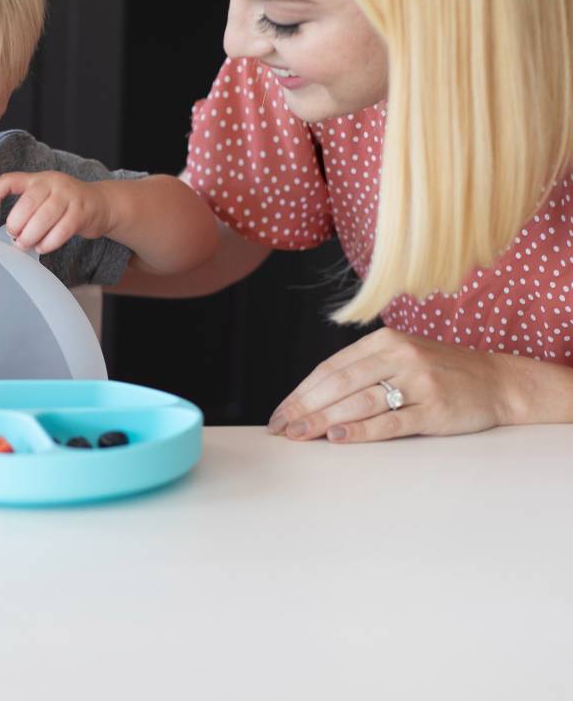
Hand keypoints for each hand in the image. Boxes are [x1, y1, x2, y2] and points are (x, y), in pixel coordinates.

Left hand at [0, 172, 113, 254]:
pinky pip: (61, 230)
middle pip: (27, 203)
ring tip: (26, 244)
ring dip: (31, 236)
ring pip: (44, 218)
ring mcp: (69, 196)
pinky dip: (48, 243)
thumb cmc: (66, 204)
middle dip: (16, 224)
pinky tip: (42, 247)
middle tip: (15, 236)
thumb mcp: (44, 195)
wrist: (101, 204)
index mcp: (37, 179)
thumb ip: (27, 206)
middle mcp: (52, 183)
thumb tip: (10, 232)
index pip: (9, 180)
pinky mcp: (81, 212)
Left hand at [267, 327, 512, 442]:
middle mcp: (398, 356)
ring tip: (299, 435)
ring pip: (358, 402)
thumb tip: (313, 397)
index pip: (330, 368)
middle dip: (304, 407)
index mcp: (383, 341)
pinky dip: (360, 431)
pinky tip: (337, 438)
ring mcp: (418, 382)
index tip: (280, 412)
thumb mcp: (400, 355)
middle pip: (338, 384)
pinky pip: (389, 422)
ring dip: (322, 420)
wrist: (498, 380)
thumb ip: (363, 369)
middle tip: (280, 428)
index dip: (301, 392)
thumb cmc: (439, 371)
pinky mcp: (434, 408)